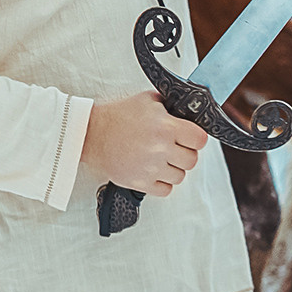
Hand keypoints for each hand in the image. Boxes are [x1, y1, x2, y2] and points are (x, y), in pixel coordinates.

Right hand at [80, 90, 208, 196]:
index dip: (196, 137)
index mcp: (165, 127)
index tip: (189, 137)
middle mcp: (161, 149)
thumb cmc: (117, 116)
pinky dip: (162, 182)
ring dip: (173, 168)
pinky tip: (153, 170)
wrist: (91, 134)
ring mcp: (151, 169)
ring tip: (160, 158)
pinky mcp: (140, 183)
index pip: (200, 140)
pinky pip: (166, 190)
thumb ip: (170, 107)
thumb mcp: (146, 101)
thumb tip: (188, 111)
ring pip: (180, 176)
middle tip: (173, 147)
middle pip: (192, 160)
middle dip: (185, 152)